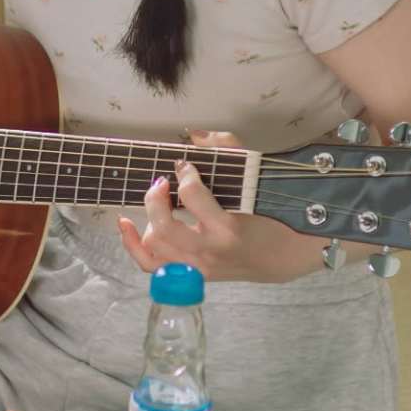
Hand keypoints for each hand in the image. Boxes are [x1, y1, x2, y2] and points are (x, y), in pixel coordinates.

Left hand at [118, 131, 321, 286]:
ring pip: (153, 243)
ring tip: (160, 201)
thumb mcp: (258, 181)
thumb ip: (229, 151)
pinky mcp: (190, 273)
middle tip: (165, 181)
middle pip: (163, 225)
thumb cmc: (272, 217)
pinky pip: (150, 265)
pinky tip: (125, 224)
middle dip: (157, 196)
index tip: (186, 165)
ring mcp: (197, 267)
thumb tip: (195, 136)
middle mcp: (209, 252)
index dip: (185, 173)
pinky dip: (132, 245)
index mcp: (228, 228)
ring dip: (150, 215)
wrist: (285, 257)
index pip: (191, 196)